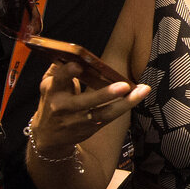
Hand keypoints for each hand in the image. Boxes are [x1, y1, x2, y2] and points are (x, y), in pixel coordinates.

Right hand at [30, 61, 149, 153]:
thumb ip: (58, 68)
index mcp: (53, 91)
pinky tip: (138, 96)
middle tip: (124, 85)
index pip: (59, 80)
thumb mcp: (47, 85)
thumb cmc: (52, 102)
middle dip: (106, 94)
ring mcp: (78, 121)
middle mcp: (64, 108)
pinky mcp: (90, 128)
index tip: (78, 65)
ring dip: (125, 103)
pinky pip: (109, 117)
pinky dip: (124, 107)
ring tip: (141, 91)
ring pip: (104, 112)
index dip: (68, 73)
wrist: (49, 136)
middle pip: (86, 101)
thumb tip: (71, 52)